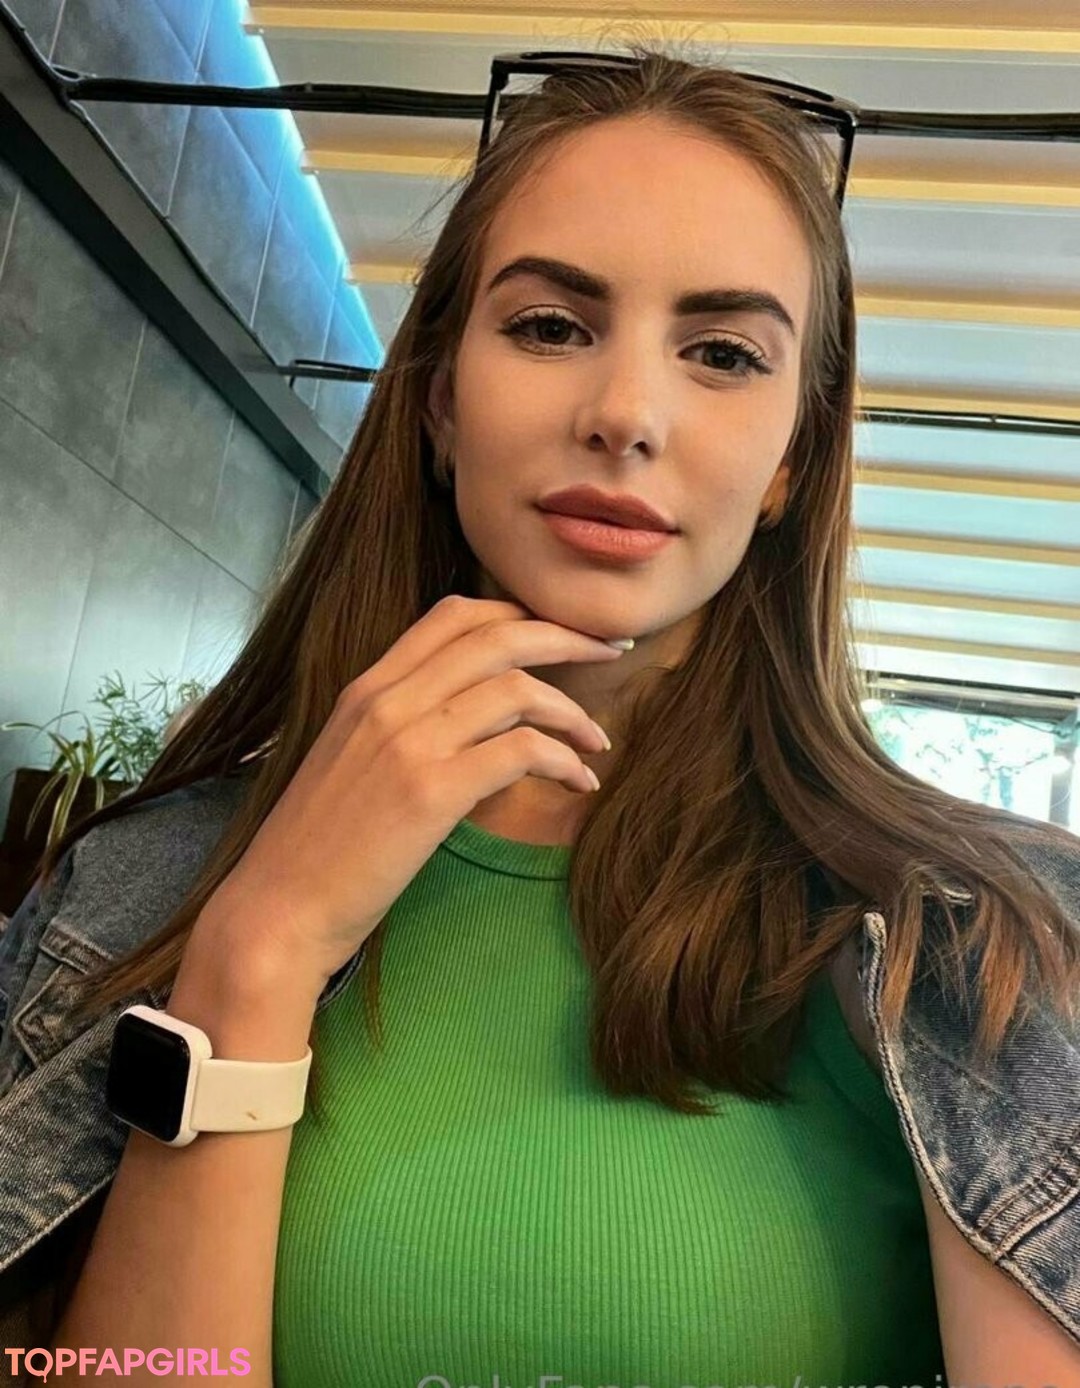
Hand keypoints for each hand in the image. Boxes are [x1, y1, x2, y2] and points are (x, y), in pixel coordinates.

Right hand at [209, 595, 626, 985]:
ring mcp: (409, 742)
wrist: (277, 910)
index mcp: (367, 687)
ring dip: (573, 712)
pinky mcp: (431, 791)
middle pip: (498, 636)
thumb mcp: (352, 762)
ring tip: (597, 741)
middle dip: (566, 637)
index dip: (517, 613)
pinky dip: (564, 761)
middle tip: (608, 652)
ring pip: (518, 690)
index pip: (452, 615)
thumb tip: (474, 718)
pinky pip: (522, 751)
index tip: (559, 634)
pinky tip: (579, 783)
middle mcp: (388, 700)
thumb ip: (404, 725)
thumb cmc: (318, 849)